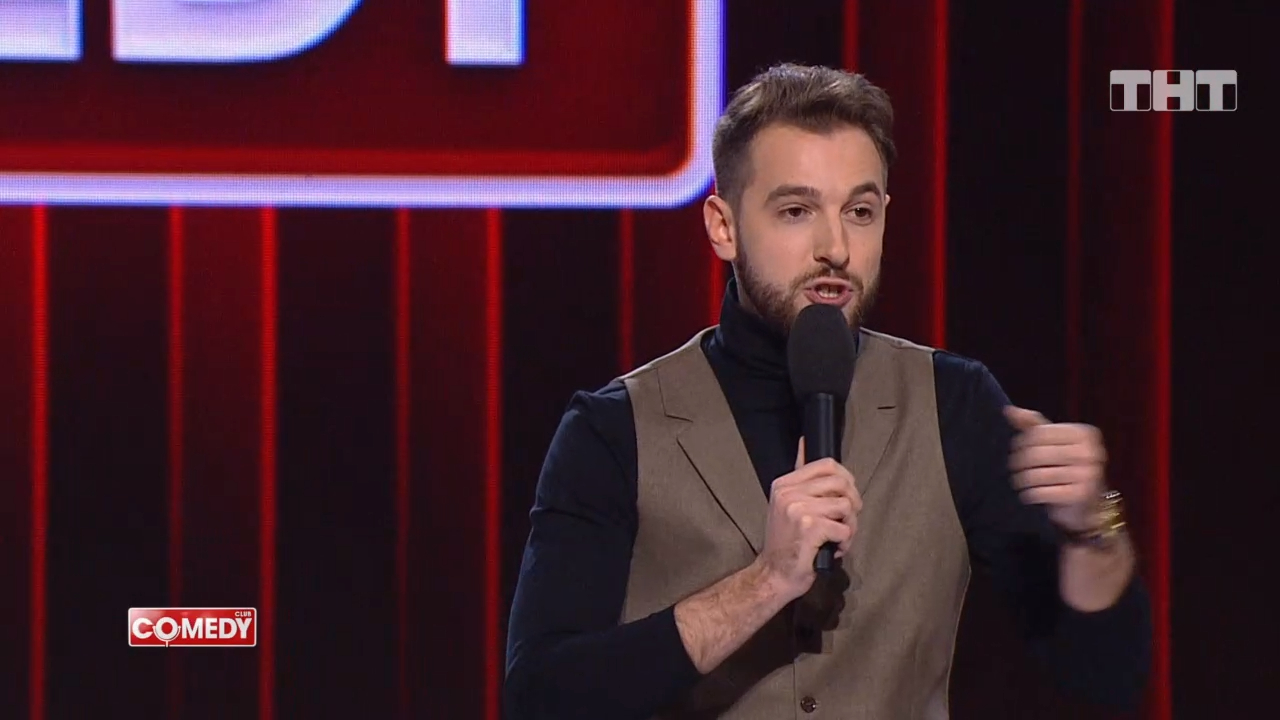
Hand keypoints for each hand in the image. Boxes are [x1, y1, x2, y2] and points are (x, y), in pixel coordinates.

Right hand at [756, 440, 861, 600]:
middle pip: (841, 482)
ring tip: (838, 537)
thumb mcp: (786, 504)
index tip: (847, 495)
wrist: (774, 575)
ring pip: (846, 506)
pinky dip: (845, 542)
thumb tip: (804, 442)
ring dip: (849, 526)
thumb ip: (800, 478)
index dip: (846, 478)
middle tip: (847, 519)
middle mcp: (788, 493)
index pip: (826, 464)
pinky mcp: (809, 527)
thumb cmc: (786, 542)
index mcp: (784, 484)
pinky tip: (832, 549)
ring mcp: (798, 509)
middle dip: (853, 502)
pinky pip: (844, 528)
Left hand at [1005, 406, 1107, 532]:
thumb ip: (1034, 426)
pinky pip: (1043, 492)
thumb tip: (1008, 410)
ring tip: (1020, 482)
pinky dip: (1031, 494)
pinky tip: (1029, 495)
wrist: (1090, 507)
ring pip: (1037, 474)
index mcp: (1085, 433)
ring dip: (1022, 480)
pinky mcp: (1082, 495)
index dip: (1020, 442)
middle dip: (1019, 462)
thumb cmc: (1068, 470)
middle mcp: (1091, 451)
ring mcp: (1088, 474)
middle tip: (1014, 469)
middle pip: (1036, 453)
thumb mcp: (1055, 444)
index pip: (1039, 432)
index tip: (1015, 451)